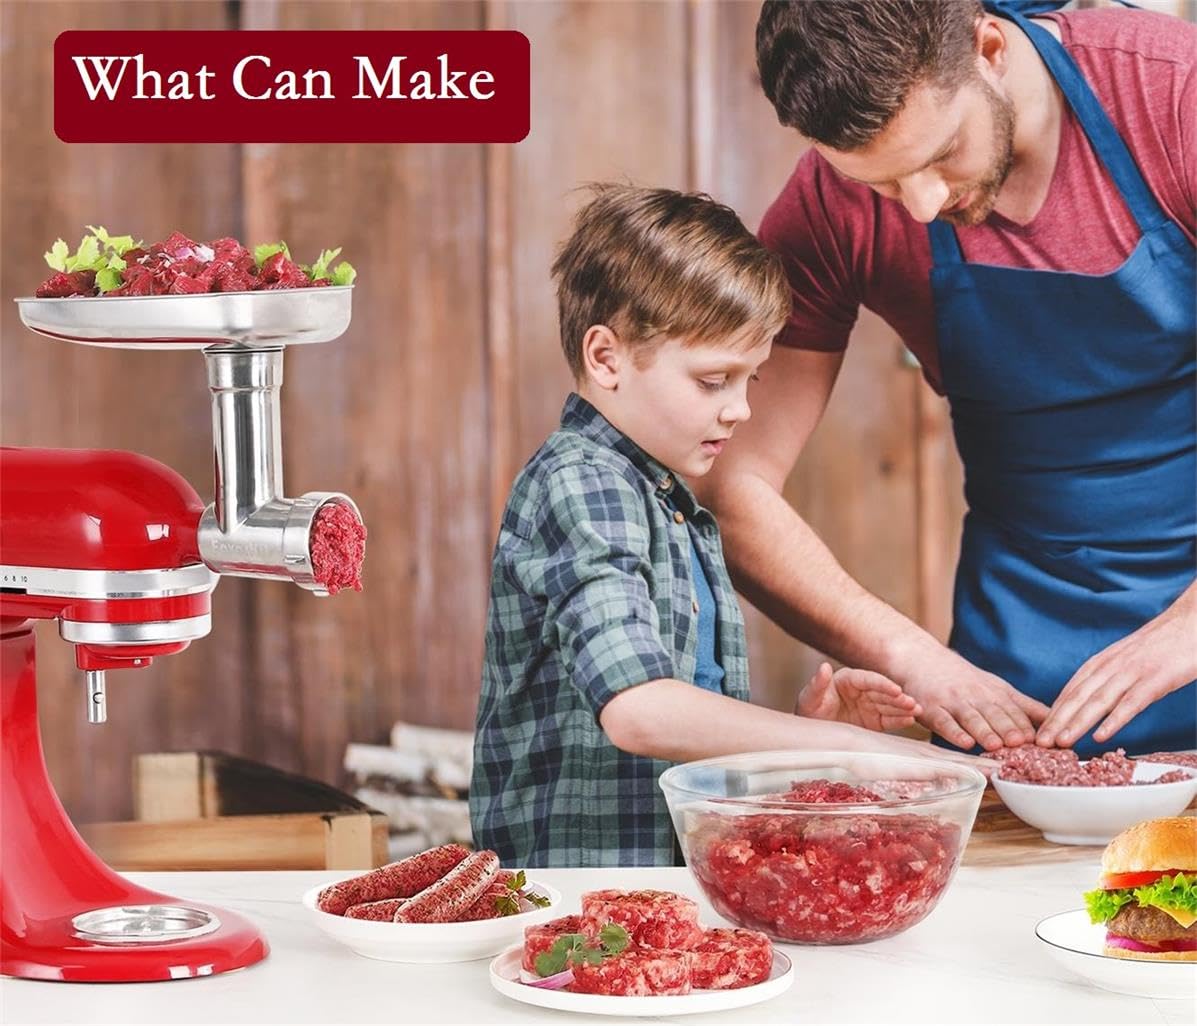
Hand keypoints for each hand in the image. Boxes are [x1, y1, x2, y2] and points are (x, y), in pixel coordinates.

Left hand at [795, 662, 920, 730]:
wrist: (811, 734)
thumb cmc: (808, 712)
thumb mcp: (809, 699)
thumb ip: (817, 684)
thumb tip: (823, 666)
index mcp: (847, 680)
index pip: (868, 679)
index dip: (882, 684)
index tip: (896, 689)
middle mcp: (861, 691)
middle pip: (882, 692)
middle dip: (898, 697)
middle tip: (912, 703)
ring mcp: (869, 706)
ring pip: (889, 705)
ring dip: (903, 707)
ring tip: (917, 710)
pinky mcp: (873, 722)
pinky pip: (889, 720)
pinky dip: (899, 720)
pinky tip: (910, 719)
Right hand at [895, 649, 1049, 750]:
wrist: (923, 659)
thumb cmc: (964, 679)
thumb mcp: (997, 688)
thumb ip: (1026, 707)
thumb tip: (1061, 722)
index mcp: (997, 693)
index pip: (1017, 711)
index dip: (1029, 727)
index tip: (1041, 742)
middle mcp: (977, 697)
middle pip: (996, 715)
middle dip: (1009, 729)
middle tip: (1020, 743)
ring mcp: (954, 702)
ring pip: (972, 718)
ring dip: (984, 732)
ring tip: (994, 746)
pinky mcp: (933, 708)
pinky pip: (945, 722)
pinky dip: (954, 733)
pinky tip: (963, 742)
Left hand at [1036, 592, 1196, 747]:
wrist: (1191, 621)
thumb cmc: (1161, 645)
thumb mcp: (1126, 658)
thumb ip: (1108, 676)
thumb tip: (1090, 700)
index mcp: (1102, 662)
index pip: (1071, 690)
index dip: (1053, 712)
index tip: (1039, 731)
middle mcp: (1111, 666)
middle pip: (1078, 697)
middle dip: (1056, 721)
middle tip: (1040, 742)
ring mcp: (1133, 672)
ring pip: (1098, 701)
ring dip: (1077, 723)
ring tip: (1061, 742)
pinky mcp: (1156, 679)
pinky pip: (1131, 703)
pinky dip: (1114, 720)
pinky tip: (1101, 736)